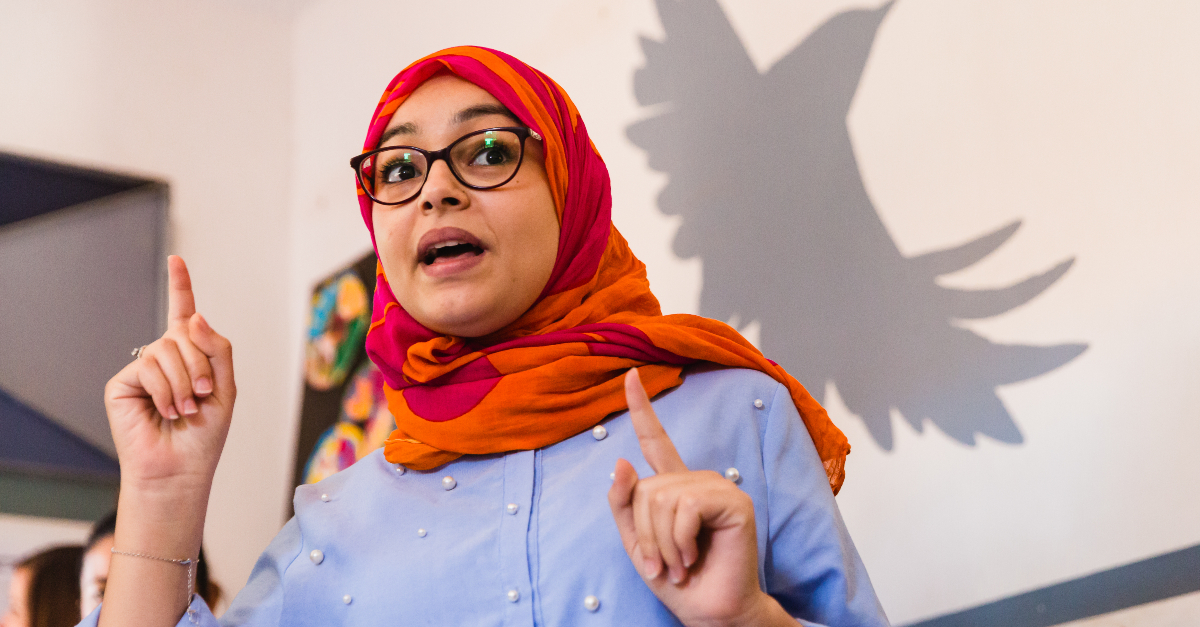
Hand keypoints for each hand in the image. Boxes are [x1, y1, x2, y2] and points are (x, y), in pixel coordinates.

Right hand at [104, 255, 235, 495]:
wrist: (180, 467)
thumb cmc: (204, 433)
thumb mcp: (226, 388)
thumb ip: (217, 348)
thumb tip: (196, 317)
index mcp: (191, 355)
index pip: (184, 315)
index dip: (180, 286)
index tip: (176, 260)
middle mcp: (164, 357)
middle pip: (185, 332)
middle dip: (200, 363)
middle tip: (202, 394)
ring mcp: (142, 368)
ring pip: (166, 348)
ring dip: (183, 380)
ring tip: (185, 407)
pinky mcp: (122, 383)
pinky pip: (149, 367)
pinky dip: (165, 390)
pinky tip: (166, 411)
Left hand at [607, 369, 792, 626]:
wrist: (707, 610)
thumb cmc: (675, 578)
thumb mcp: (635, 541)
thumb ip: (624, 503)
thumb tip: (621, 461)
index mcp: (674, 486)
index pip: (655, 440)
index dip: (642, 408)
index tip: (630, 375)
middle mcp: (696, 480)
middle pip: (646, 487)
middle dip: (645, 533)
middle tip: (663, 563)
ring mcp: (717, 487)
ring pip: (662, 498)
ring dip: (662, 542)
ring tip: (679, 562)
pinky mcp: (734, 501)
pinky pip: (686, 507)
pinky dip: (681, 539)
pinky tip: (694, 555)